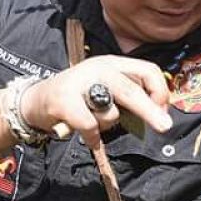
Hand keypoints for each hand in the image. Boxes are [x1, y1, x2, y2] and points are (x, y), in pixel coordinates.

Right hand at [20, 56, 172, 147]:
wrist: (35, 101)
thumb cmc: (77, 98)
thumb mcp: (105, 88)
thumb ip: (129, 95)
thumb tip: (159, 113)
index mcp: (112, 63)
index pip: (147, 70)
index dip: (159, 92)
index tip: (162, 112)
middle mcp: (97, 67)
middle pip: (131, 90)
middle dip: (150, 110)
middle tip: (165, 127)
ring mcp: (79, 82)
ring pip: (110, 113)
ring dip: (106, 125)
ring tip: (91, 120)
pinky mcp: (63, 100)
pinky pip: (90, 125)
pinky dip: (92, 137)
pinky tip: (88, 136)